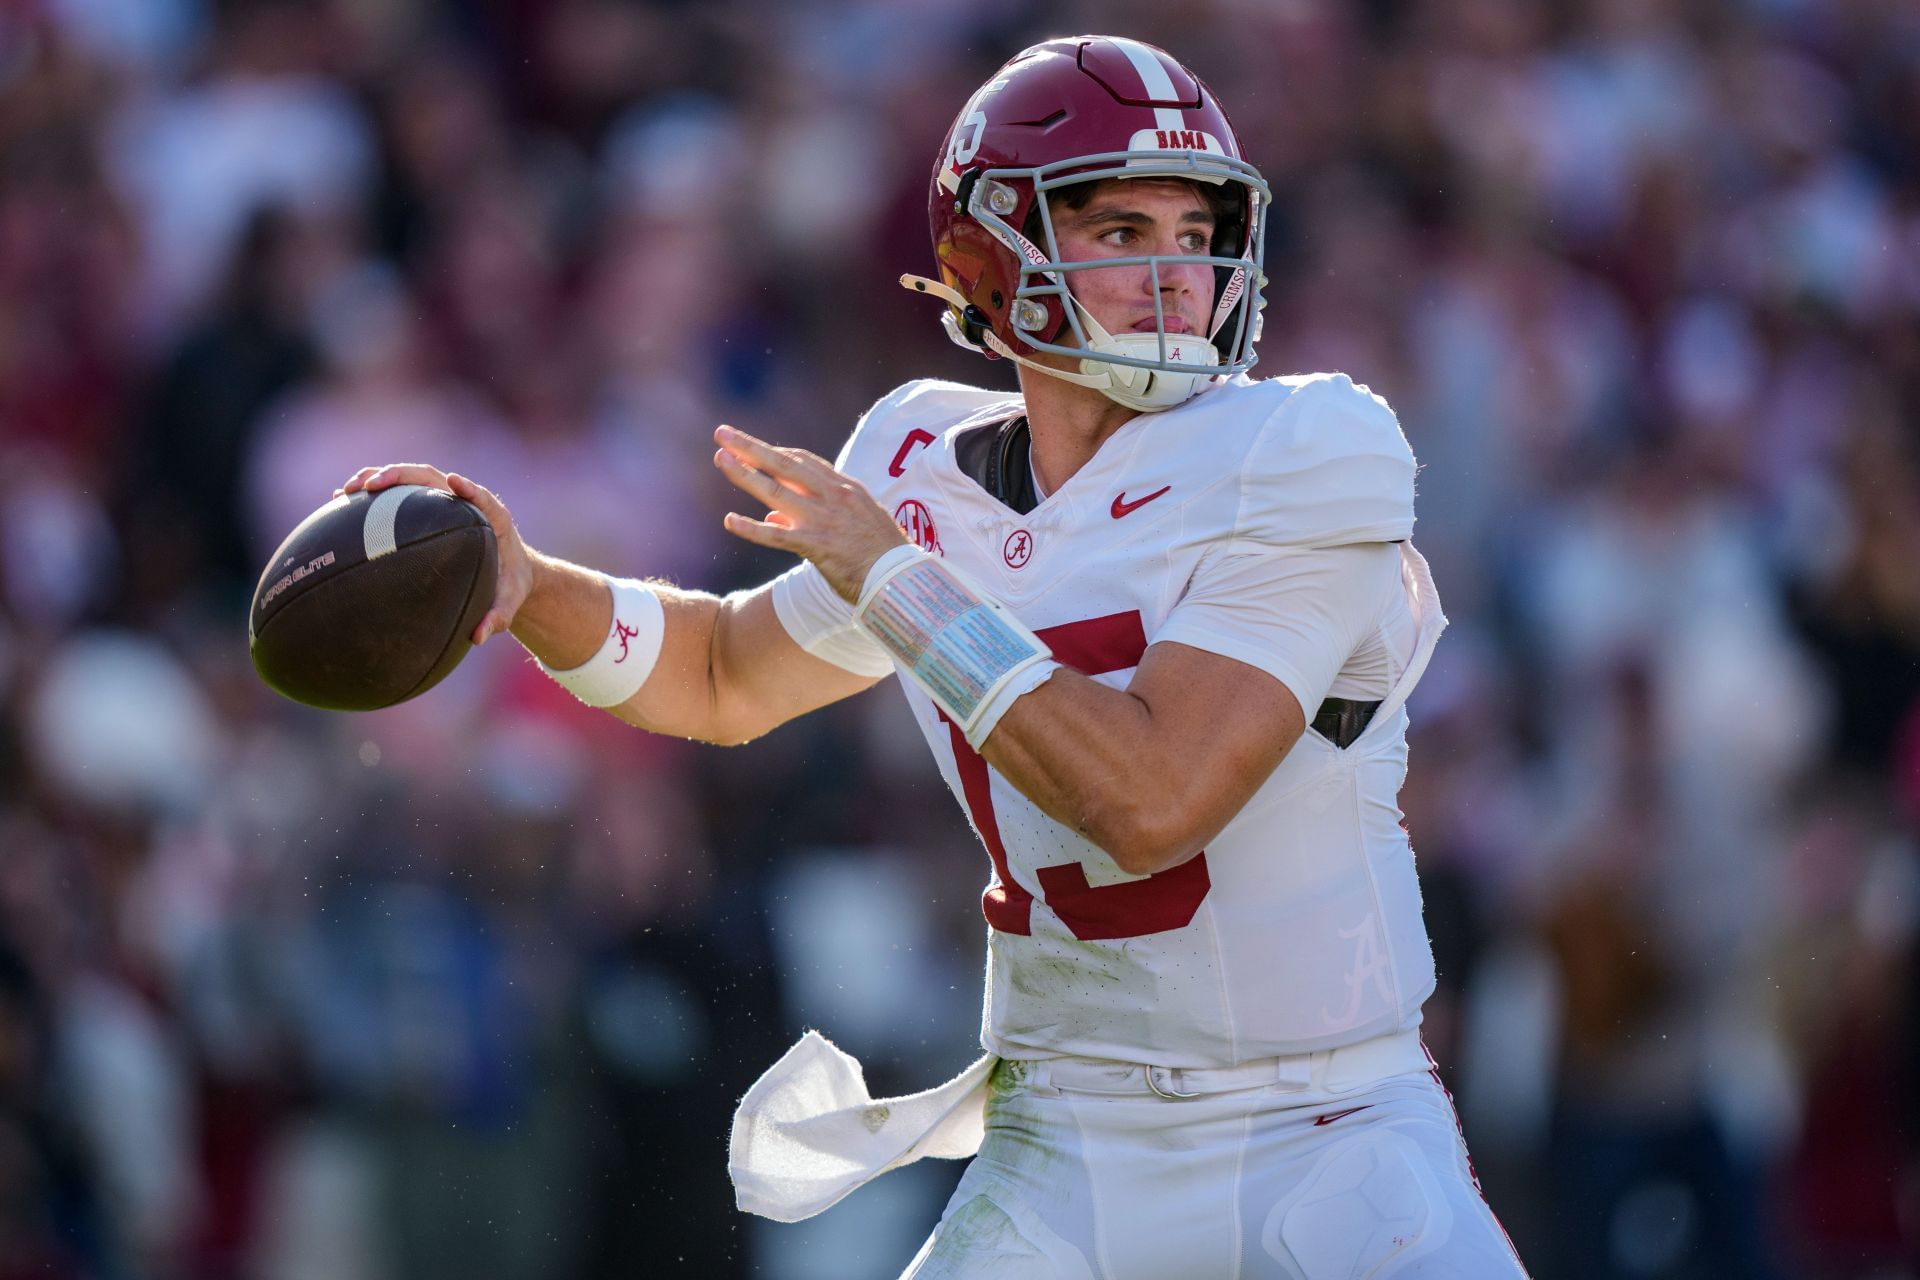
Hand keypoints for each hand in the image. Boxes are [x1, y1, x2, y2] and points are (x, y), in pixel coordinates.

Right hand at [336, 463, 533, 644]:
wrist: (508, 574)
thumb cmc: (509, 586)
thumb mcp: (508, 604)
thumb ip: (498, 618)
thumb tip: (479, 637)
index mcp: (494, 519)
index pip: (481, 496)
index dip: (467, 487)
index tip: (452, 482)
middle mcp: (466, 502)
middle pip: (433, 478)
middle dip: (400, 475)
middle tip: (370, 485)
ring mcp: (444, 501)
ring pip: (411, 480)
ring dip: (378, 478)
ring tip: (346, 491)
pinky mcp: (428, 507)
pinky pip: (400, 495)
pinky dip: (373, 495)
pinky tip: (341, 503)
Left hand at [713, 426, 907, 601]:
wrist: (902, 577)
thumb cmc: (881, 553)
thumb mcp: (856, 522)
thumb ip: (817, 514)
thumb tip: (774, 517)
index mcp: (844, 488)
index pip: (803, 461)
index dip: (773, 451)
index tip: (750, 446)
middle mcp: (832, 497)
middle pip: (785, 464)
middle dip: (751, 447)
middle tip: (723, 433)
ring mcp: (823, 520)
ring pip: (776, 492)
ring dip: (745, 475)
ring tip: (720, 459)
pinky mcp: (817, 546)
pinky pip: (777, 537)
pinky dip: (752, 529)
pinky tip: (729, 521)